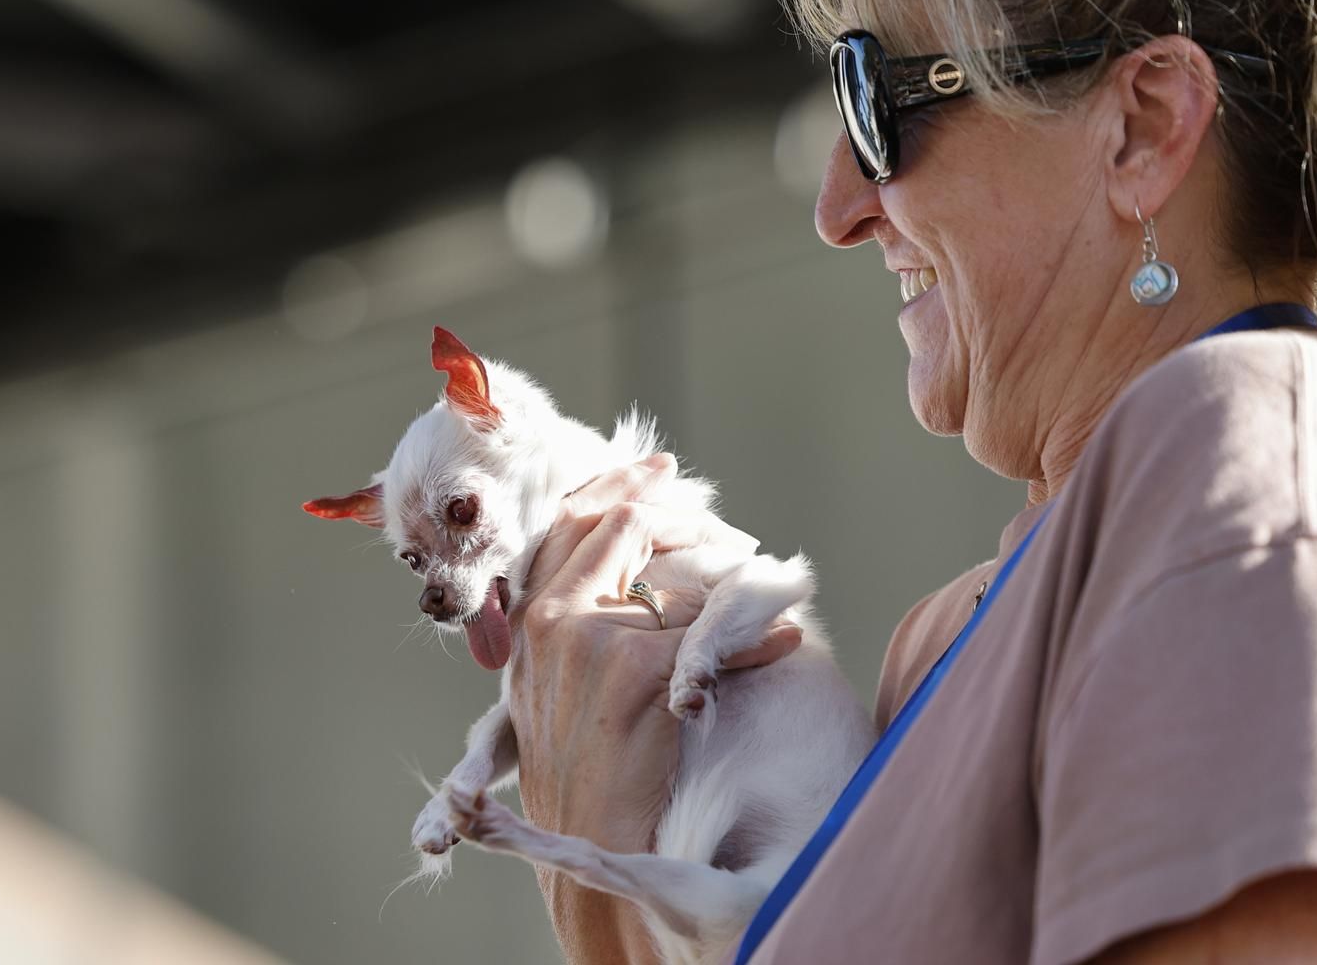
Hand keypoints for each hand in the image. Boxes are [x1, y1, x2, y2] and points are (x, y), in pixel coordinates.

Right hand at [508, 454, 800, 961]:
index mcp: (530, 622)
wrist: (591, 845)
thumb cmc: (586, 778)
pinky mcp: (638, 671)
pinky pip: (711, 633)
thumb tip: (635, 581)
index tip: (659, 471)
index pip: (570, 522)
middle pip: (618, 523)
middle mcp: (553, 620)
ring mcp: (592, 641)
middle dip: (672, 505)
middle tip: (707, 501)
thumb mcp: (557, 692)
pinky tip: (786, 640)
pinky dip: (757, 638)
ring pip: (675, 577)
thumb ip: (578, 631)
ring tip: (761, 580)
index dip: (620, 487)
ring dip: (727, 576)